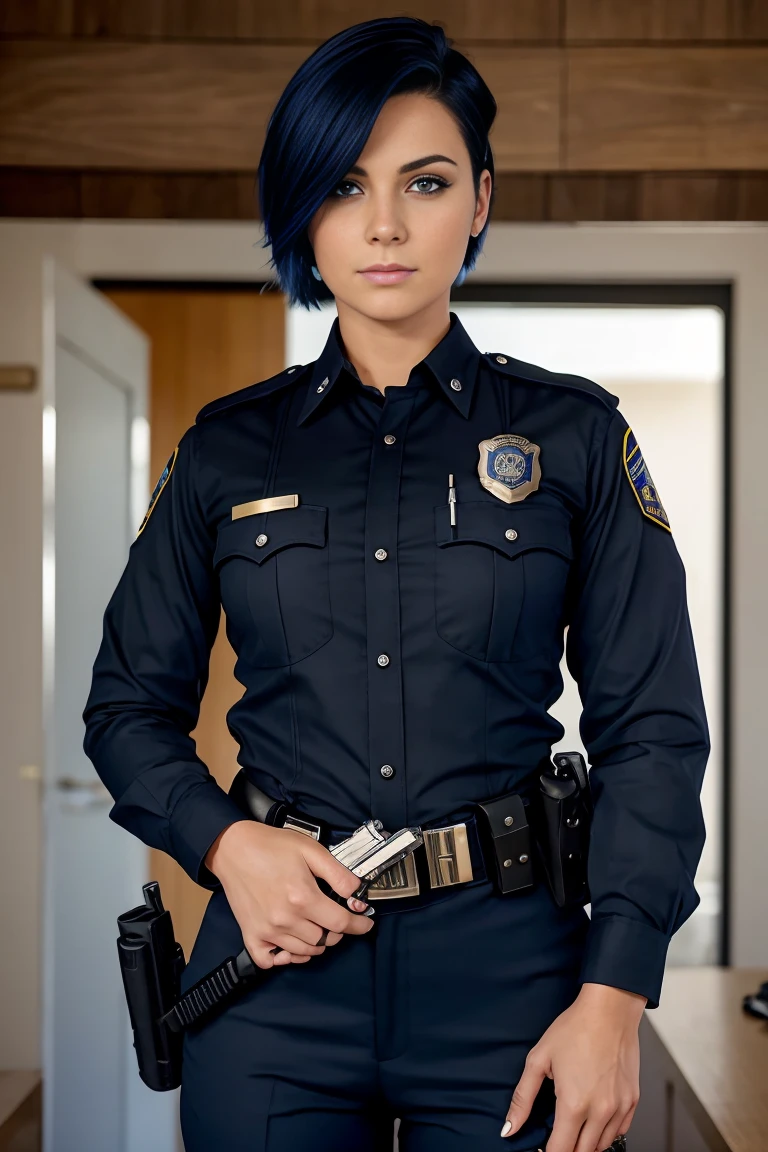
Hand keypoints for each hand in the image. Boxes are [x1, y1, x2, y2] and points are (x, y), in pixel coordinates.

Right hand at [204, 820, 374, 969]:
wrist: (233, 848)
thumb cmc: (271, 846)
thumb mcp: (311, 850)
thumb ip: (338, 874)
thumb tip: (357, 894)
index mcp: (303, 897)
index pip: (341, 923)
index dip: (358, 925)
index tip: (365, 924)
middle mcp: (286, 919)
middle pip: (324, 941)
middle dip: (338, 932)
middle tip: (337, 918)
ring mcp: (267, 930)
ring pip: (304, 952)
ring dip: (317, 944)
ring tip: (318, 928)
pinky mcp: (251, 935)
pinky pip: (271, 962)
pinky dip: (285, 959)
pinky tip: (291, 946)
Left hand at [500, 982, 645, 1151]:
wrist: (609, 1010)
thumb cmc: (574, 1029)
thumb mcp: (539, 1059)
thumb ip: (523, 1098)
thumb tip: (508, 1128)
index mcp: (574, 1104)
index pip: (561, 1150)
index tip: (542, 1150)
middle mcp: (600, 1111)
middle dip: (567, 1149)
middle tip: (556, 1136)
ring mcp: (620, 1107)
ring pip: (602, 1146)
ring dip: (586, 1143)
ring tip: (573, 1126)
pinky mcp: (633, 1100)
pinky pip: (620, 1132)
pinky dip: (605, 1133)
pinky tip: (594, 1119)